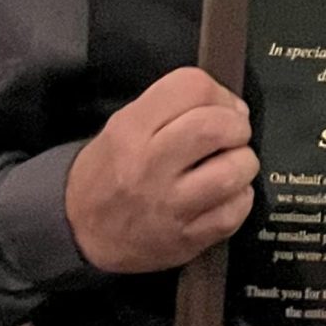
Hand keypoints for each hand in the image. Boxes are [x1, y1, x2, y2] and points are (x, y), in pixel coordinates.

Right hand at [65, 67, 257, 274]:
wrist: (81, 230)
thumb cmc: (109, 173)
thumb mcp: (122, 126)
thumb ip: (170, 108)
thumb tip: (230, 106)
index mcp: (131, 129)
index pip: (191, 87)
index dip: (219, 92)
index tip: (222, 106)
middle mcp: (150, 165)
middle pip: (216, 127)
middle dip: (238, 126)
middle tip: (234, 134)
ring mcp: (170, 205)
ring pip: (233, 171)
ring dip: (244, 163)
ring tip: (231, 165)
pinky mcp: (187, 238)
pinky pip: (235, 211)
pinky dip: (240, 198)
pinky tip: (226, 195)